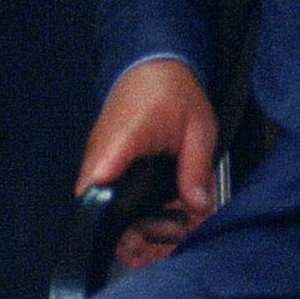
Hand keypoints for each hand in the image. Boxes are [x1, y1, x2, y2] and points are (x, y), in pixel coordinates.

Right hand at [77, 59, 216, 266]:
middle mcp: (102, 155)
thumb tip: (198, 208)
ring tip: (178, 226)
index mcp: (124, 139)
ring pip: (106, 211)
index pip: (101, 177)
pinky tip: (165, 216)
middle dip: (135, 233)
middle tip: (176, 232)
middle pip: (100, 209)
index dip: (105, 208)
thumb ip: (196, 169)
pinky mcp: (106, 168)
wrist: (151, 65)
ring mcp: (100, 163)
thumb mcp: (198, 129)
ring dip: (138, 227)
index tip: (126, 230)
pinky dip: (135, 215)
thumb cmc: (172, 92)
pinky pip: (112, 201)